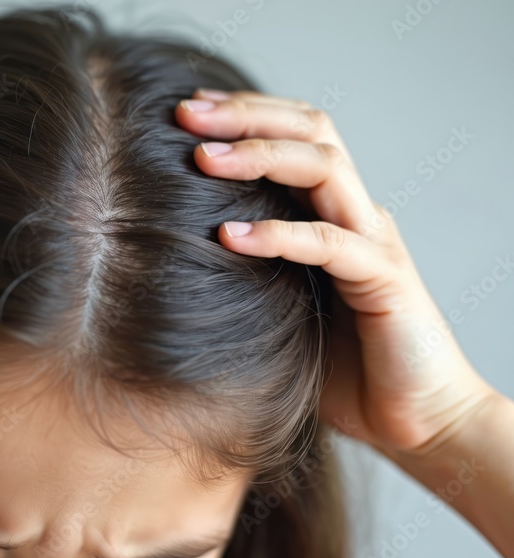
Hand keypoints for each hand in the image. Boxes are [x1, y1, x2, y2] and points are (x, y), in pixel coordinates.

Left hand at [174, 89, 497, 458]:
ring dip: (260, 155)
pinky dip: (280, 234)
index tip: (185, 109)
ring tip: (201, 158)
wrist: (414, 422)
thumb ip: (243, 276)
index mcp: (330, 212)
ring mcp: (373, 243)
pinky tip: (230, 236)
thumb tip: (167, 262)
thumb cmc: (340, 370)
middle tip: (184, 112)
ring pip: (325, 168)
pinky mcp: (386, 282)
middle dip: (246, 114)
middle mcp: (356, 215)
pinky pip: (331, 244)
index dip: (245, 114)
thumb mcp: (276, 309)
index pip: (294, 136)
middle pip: (310, 131)